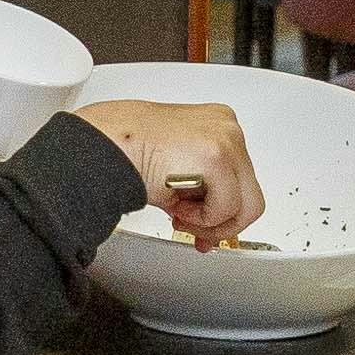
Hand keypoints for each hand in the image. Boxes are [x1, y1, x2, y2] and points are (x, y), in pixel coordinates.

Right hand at [79, 100, 267, 249]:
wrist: (103, 144)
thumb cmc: (126, 150)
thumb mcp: (175, 171)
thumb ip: (200, 194)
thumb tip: (210, 226)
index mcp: (218, 125)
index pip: (240, 178)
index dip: (222, 211)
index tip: (202, 225)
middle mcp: (227, 127)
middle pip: (250, 194)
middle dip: (221, 222)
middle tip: (192, 229)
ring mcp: (226, 139)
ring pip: (247, 205)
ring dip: (210, 222)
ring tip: (180, 215)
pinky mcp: (217, 156)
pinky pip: (227, 208)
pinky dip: (201, 218)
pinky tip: (176, 207)